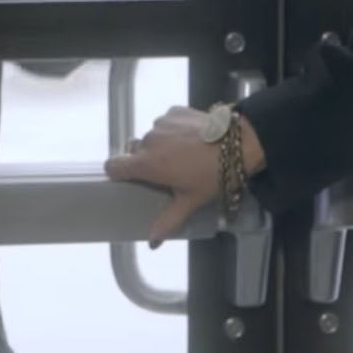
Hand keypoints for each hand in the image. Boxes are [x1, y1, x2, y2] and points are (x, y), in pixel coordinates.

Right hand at [104, 106, 263, 245]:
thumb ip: (168, 220)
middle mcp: (149, 140)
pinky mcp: (175, 110)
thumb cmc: (212, 175)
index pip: (113, 165)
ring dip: (161, 144)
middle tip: (166, 171)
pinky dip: (173, 130)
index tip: (130, 179)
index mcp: (147, 164)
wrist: (239, 142)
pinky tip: (191, 138)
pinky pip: (166, 122)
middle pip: (135, 151)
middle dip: (145, 160)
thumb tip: (152, 242)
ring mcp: (161, 123)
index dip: (118, 172)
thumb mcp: (190, 201)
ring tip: (183, 154)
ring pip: (152, 136)